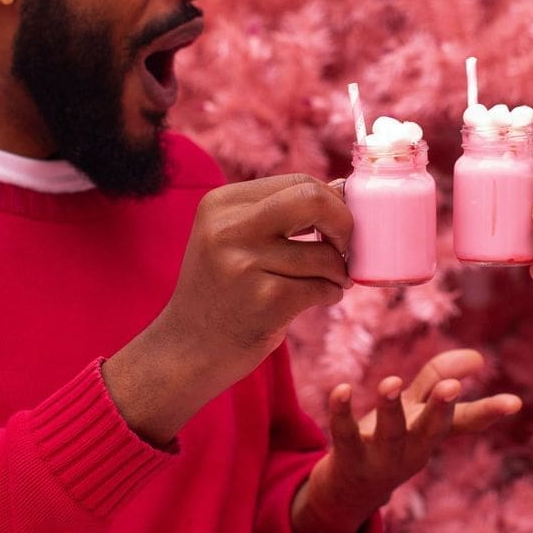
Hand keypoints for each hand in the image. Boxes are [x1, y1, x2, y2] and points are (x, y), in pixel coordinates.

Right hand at [106, 175, 353, 444]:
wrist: (185, 351)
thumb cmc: (223, 293)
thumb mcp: (234, 241)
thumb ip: (282, 212)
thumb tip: (343, 187)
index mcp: (220, 204)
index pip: (298, 182)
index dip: (331, 201)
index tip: (336, 226)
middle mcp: (228, 229)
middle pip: (314, 200)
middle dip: (344, 224)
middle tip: (346, 247)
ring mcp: (244, 265)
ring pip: (324, 254)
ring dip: (339, 271)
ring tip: (328, 282)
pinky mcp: (265, 301)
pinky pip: (322, 287)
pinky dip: (331, 293)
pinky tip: (319, 299)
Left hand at [290, 349, 520, 532]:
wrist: (349, 493)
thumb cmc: (390, 443)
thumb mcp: (416, 411)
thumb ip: (439, 379)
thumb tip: (478, 356)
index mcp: (432, 435)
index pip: (466, 422)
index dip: (490, 412)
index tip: (515, 403)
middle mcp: (412, 449)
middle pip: (431, 430)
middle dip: (440, 409)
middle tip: (451, 388)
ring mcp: (381, 457)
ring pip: (389, 432)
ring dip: (391, 407)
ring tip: (391, 382)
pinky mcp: (348, 457)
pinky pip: (345, 434)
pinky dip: (341, 413)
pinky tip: (341, 389)